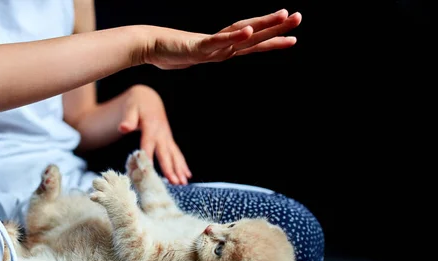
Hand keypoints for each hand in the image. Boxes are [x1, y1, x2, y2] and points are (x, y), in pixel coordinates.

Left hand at [118, 85, 190, 184]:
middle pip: (165, 154)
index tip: (149, 172)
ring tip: (183, 183)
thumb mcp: (130, 108)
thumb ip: (128, 119)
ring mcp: (167, 138)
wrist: (149, 99)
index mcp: (151, 127)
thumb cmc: (137, 104)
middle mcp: (161, 134)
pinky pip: (177, 154)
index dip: (149, 158)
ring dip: (180, 169)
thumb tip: (123, 128)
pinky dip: (183, 165)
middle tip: (175, 182)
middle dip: (170, 169)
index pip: (148, 145)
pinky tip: (187, 176)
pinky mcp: (169, 141)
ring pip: (175, 155)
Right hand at [140, 9, 301, 69]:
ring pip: (242, 33)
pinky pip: (219, 41)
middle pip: (253, 34)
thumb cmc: (169, 52)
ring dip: (263, 24)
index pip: (252, 43)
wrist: (149, 45)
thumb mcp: (195, 58)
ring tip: (284, 16)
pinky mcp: (198, 46)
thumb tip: (213, 57)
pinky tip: (248, 31)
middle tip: (298, 17)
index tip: (292, 35)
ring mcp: (211, 44)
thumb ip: (206, 56)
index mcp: (222, 47)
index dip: (272, 39)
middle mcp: (221, 43)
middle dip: (277, 27)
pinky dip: (234, 36)